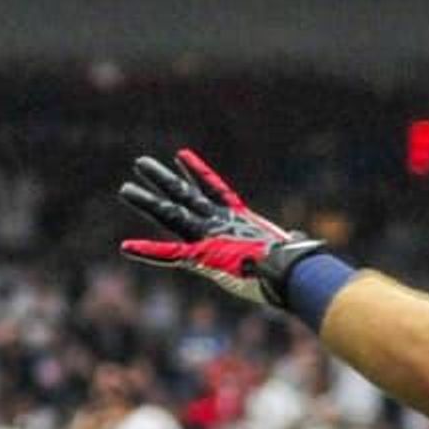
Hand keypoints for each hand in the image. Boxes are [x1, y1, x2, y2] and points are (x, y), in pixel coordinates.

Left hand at [118, 149, 326, 308]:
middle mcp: (221, 223)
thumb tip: (303, 243)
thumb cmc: (298, 266)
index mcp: (242, 220)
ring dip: (148, 202)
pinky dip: (149, 252)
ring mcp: (210, 238)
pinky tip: (125, 248)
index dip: (198, 172)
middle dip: (164, 179)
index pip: (215, 190)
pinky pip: (171, 254)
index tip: (181, 155)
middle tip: (142, 163)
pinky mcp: (205, 257)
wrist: (294, 273)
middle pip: (186, 195)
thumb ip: (291, 244)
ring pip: (172, 215)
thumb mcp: (292, 250)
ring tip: (127, 188)